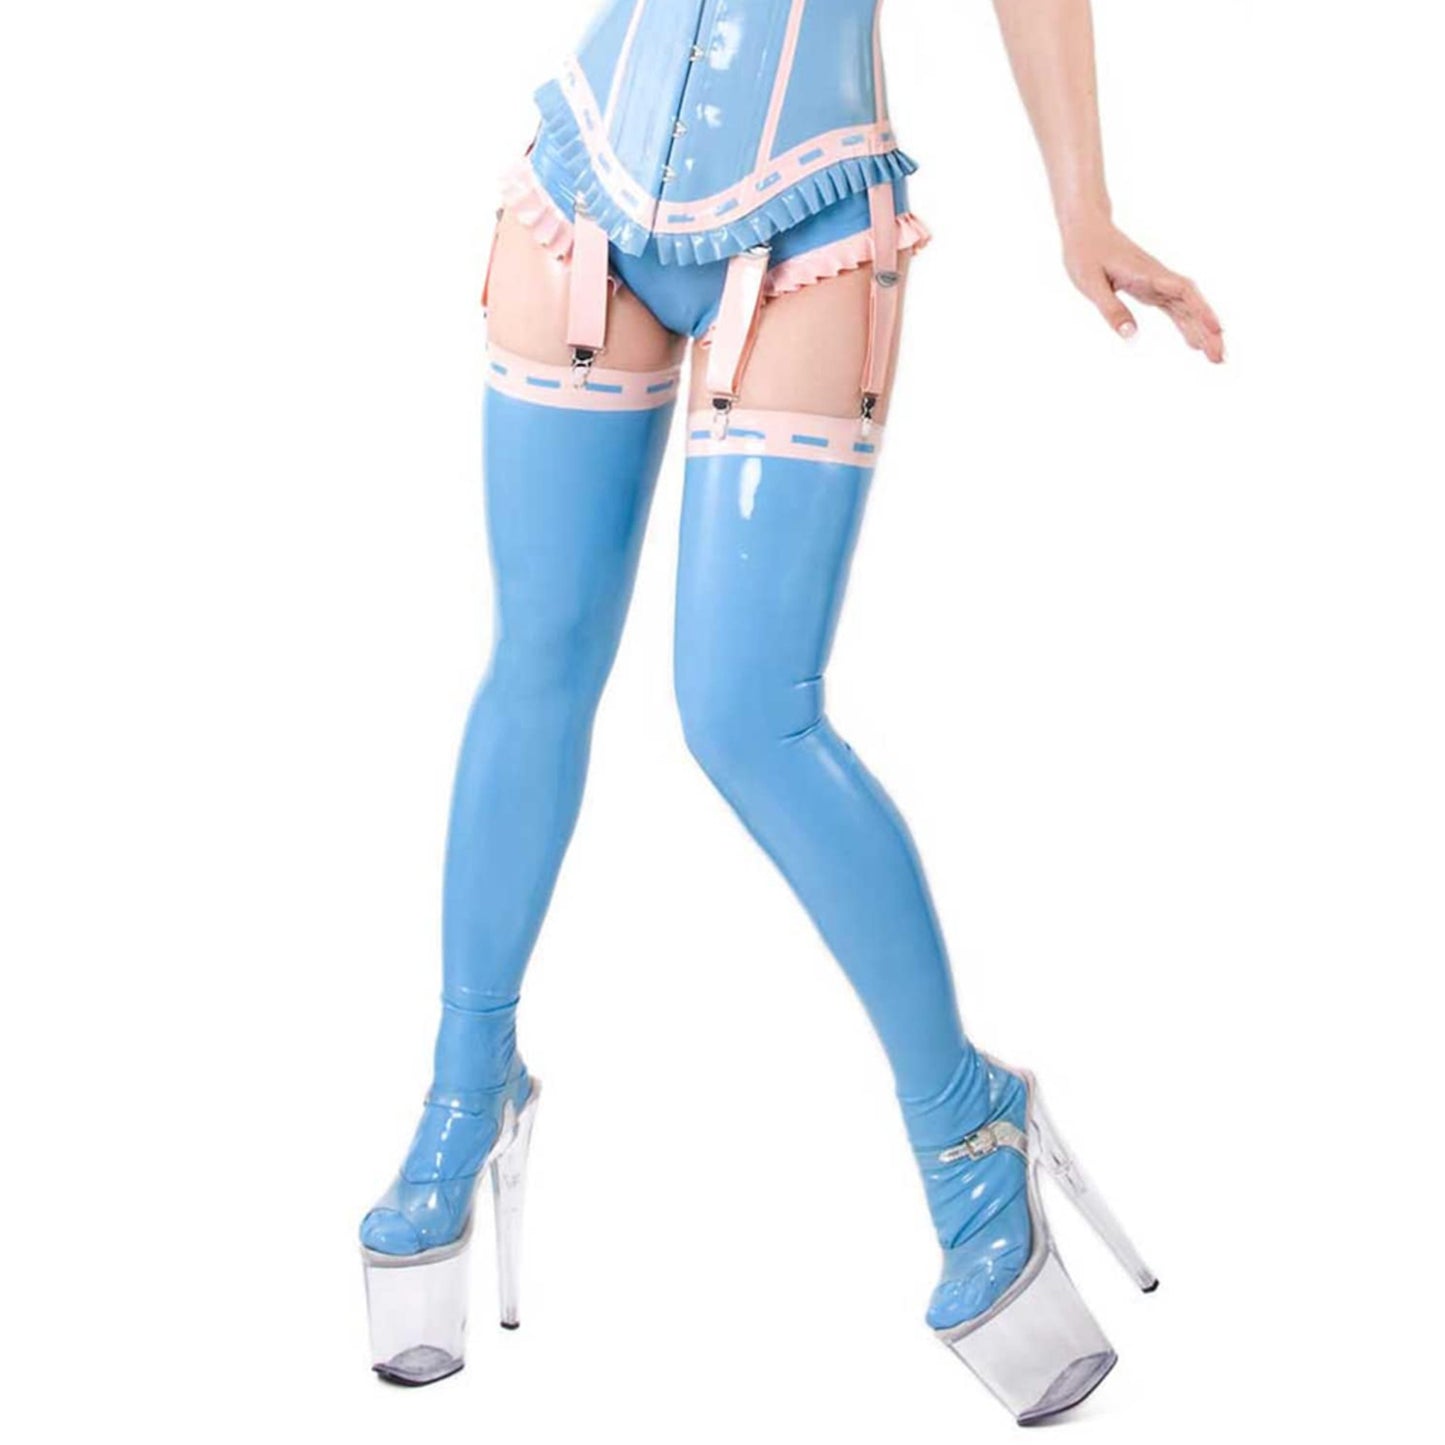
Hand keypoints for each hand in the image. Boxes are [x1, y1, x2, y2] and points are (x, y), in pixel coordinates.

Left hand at [1062, 216, 1224, 362]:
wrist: (1087, 230)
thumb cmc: (1086, 254)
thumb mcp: (1091, 283)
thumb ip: (1111, 309)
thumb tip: (1130, 336)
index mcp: (1146, 274)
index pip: (1182, 291)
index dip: (1201, 310)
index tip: (1216, 329)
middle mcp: (1159, 278)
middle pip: (1192, 303)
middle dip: (1208, 330)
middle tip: (1220, 358)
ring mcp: (1158, 283)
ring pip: (1187, 308)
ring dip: (1202, 331)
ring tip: (1215, 357)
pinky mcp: (1152, 288)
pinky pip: (1174, 309)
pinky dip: (1186, 325)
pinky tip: (1193, 345)